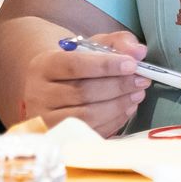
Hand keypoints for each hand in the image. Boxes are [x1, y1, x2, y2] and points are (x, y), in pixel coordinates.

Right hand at [20, 30, 148, 135]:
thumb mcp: (95, 45)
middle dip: (118, 87)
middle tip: (142, 81)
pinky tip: (127, 109)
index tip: (132, 65)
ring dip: (118, 105)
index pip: (74, 65)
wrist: (53, 87)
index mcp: (44, 66)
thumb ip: (119, 43)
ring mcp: (45, 120)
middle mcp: (38, 95)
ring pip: (87, 116)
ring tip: (137, 94)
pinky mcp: (58, 138)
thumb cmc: (77, 64)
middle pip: (83, 93)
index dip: (106, 66)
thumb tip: (139, 52)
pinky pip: (90, 133)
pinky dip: (114, 121)